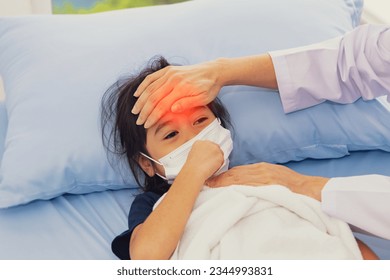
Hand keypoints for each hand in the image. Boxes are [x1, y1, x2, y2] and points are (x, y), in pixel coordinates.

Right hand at [131, 60, 222, 127]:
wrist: (213, 71)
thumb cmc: (209, 87)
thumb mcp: (203, 98)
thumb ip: (187, 103)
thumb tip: (172, 110)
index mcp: (181, 88)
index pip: (162, 105)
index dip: (152, 116)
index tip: (146, 125)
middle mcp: (173, 79)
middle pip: (153, 97)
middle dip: (144, 111)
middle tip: (138, 121)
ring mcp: (169, 73)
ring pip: (150, 88)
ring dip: (140, 100)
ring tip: (135, 111)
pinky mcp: (168, 70)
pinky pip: (152, 78)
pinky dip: (143, 86)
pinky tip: (137, 94)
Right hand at [183, 140, 223, 181]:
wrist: (194, 172)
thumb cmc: (192, 167)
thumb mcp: (193, 155)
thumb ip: (200, 151)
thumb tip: (205, 154)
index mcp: (199, 142)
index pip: (208, 145)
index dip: (209, 152)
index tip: (208, 157)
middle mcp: (207, 143)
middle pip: (215, 147)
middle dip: (214, 154)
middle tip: (211, 163)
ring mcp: (214, 148)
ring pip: (220, 153)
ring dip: (217, 160)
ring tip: (210, 167)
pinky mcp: (220, 154)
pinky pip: (222, 160)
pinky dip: (219, 165)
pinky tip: (212, 168)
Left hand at [206, 162, 328, 200]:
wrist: (309, 188)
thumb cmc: (291, 184)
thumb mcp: (274, 175)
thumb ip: (259, 176)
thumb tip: (243, 180)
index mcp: (261, 168)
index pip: (238, 171)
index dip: (223, 175)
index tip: (211, 178)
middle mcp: (261, 170)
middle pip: (236, 174)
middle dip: (219, 178)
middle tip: (205, 181)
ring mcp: (264, 178)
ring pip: (240, 179)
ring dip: (224, 183)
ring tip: (211, 186)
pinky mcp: (269, 185)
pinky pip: (250, 186)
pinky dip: (238, 187)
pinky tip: (228, 190)